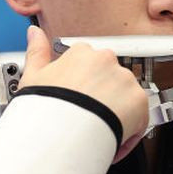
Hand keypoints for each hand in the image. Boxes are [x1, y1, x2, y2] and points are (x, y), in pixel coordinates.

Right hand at [18, 25, 147, 160]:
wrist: (60, 132)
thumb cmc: (45, 107)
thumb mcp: (33, 76)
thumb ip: (36, 51)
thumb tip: (34, 33)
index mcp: (82, 53)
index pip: (89, 66)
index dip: (83, 88)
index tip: (78, 102)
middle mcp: (107, 61)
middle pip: (108, 82)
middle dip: (101, 99)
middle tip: (88, 118)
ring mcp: (125, 80)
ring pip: (125, 98)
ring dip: (115, 115)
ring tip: (97, 132)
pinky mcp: (139, 102)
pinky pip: (138, 118)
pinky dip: (128, 132)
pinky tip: (109, 141)